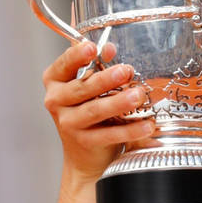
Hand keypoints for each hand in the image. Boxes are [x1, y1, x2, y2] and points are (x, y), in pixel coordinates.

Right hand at [42, 41, 154, 182]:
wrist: (84, 154)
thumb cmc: (88, 110)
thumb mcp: (90, 85)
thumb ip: (97, 65)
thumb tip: (109, 48)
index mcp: (55, 80)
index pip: (64, 64)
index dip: (77, 55)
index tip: (92, 47)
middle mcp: (56, 101)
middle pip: (81, 88)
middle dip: (105, 79)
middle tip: (126, 71)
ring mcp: (68, 123)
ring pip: (94, 110)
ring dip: (118, 102)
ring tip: (138, 96)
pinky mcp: (84, 142)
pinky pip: (108, 134)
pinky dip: (129, 130)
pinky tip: (146, 125)